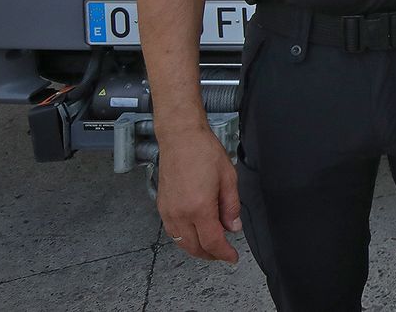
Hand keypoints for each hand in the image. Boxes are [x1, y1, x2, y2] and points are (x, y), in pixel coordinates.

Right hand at [156, 128, 242, 262]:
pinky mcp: (161, 206)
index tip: (232, 258)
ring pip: (181, 242)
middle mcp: (180, 213)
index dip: (224, 254)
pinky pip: (172, 232)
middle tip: (224, 253)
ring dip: (196, 248)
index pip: (212, 242)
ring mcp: (168, 211)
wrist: (181, 137)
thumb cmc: (204, 152)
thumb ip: (231, 207)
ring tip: (212, 244)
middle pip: (194, 247)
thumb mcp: (228, 178)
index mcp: (199, 207)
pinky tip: (195, 233)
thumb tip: (233, 227)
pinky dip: (184, 238)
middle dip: (210, 255)